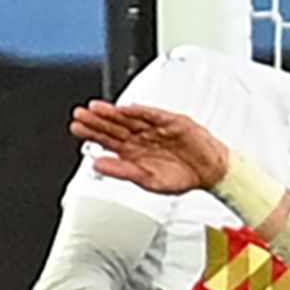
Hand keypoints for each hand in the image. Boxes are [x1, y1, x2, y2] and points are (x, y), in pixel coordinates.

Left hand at [72, 100, 230, 195]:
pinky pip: (154, 115)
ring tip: (96, 108)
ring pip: (130, 118)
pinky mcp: (172, 122)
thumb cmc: (182, 177)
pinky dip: (141, 111)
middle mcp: (142, 138)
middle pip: (115, 126)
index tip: (77, 127)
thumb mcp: (148, 181)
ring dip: (114, 113)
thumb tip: (98, 164)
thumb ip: (122, 171)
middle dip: (97, 120)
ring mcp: (156, 129)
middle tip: (80, 114)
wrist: (212, 172)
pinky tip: (127, 108)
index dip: (92, 133)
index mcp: (133, 152)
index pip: (108, 140)